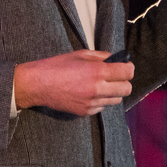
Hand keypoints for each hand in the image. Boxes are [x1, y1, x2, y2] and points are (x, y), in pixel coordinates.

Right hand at [14, 50, 133, 115]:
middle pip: (126, 89)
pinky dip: (100, 100)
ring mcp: (92, 102)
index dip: (129, 68)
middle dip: (124, 82)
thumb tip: (115, 59)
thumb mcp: (80, 54)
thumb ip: (101, 57)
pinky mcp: (85, 112)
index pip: (127, 72)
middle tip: (116, 77)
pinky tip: (89, 93)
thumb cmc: (57, 66)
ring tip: (101, 85)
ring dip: (113, 92)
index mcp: (97, 71)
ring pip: (116, 100)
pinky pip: (102, 107)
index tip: (125, 66)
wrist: (38, 85)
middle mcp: (97, 88)